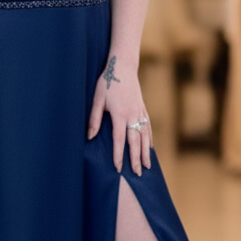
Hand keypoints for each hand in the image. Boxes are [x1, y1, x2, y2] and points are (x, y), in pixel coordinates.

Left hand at [87, 53, 151, 174]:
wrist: (123, 67)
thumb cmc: (107, 82)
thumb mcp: (97, 99)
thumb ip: (94, 119)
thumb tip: (90, 137)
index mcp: (120, 114)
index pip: (119, 139)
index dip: (118, 154)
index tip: (118, 168)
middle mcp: (132, 115)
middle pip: (135, 141)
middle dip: (136, 158)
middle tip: (136, 173)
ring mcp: (140, 113)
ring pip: (145, 136)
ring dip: (146, 152)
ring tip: (146, 166)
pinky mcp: (143, 109)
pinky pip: (148, 128)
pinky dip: (150, 140)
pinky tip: (150, 149)